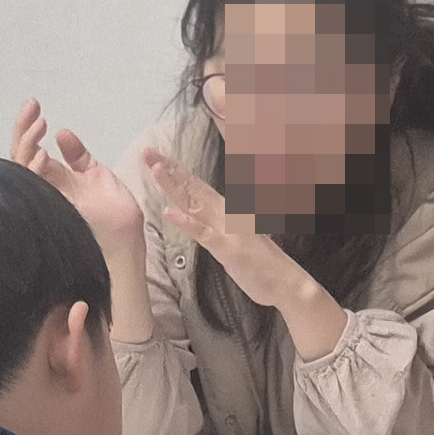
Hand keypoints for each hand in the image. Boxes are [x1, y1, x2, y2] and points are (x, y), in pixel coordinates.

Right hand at [11, 100, 145, 260]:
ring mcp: (45, 201)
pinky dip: (33, 171)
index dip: (29, 128)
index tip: (35, 106)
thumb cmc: (116, 216)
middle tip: (33, 107)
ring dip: (26, 145)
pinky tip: (41, 155)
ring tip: (39, 125)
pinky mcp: (50, 212)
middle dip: (22, 130)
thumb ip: (78, 156)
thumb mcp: (97, 175)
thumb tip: (62, 134)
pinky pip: (32, 190)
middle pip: (19, 158)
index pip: (31, 151)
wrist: (128, 243)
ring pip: (20, 170)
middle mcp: (44, 190)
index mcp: (55, 181)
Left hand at [140, 145, 319, 313]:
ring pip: (195, 204)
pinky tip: (170, 212)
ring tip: (155, 169)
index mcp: (224, 212)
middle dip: (169, 169)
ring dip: (175, 186)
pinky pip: (205, 234)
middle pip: (192, 188)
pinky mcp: (229, 249)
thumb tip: (195, 216)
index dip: (174, 172)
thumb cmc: (259, 264)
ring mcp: (228, 230)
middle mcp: (225, 215)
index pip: (194, 188)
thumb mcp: (233, 239)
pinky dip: (187, 223)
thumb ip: (215, 227)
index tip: (154, 157)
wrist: (286, 283)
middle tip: (147, 151)